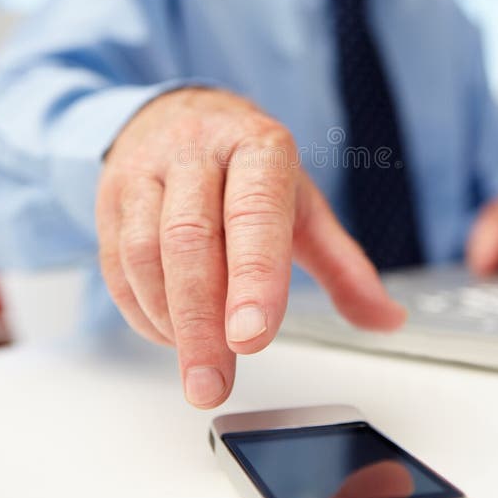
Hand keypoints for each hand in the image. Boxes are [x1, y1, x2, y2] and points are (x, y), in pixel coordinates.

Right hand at [96, 88, 405, 407]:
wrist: (179, 115)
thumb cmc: (245, 168)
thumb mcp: (302, 205)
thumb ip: (344, 266)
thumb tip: (387, 319)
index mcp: (258, 149)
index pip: (255, 211)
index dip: (254, 276)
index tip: (252, 337)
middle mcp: (199, 153)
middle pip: (190, 239)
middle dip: (201, 322)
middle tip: (214, 383)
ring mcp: (147, 172)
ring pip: (145, 253)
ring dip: (169, 320)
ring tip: (198, 363)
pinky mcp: (111, 198)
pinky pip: (117, 262)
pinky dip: (141, 310)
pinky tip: (170, 333)